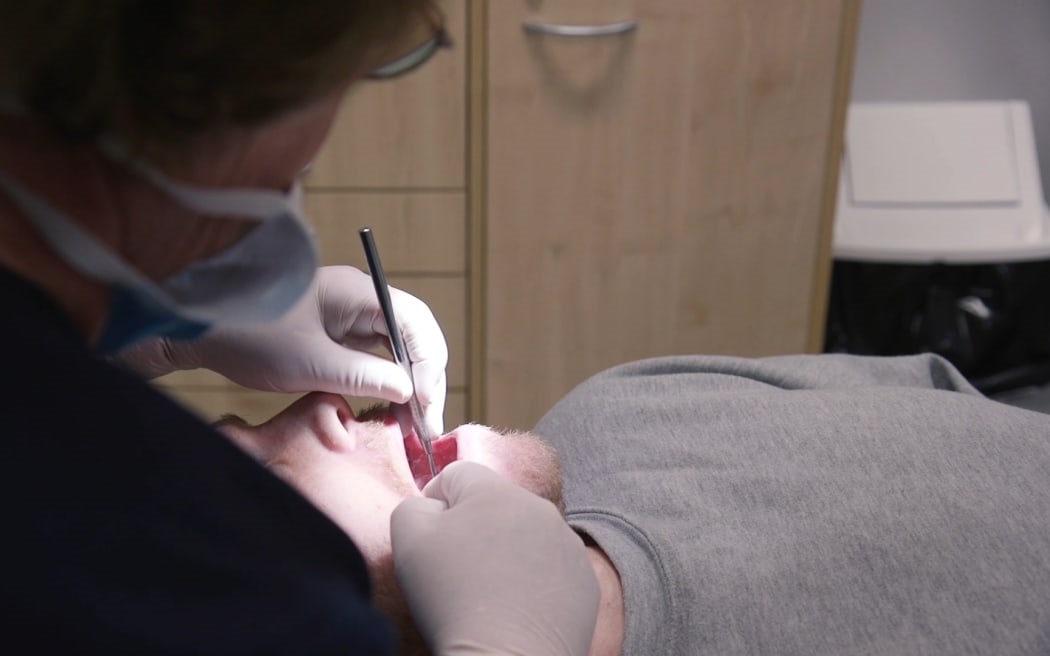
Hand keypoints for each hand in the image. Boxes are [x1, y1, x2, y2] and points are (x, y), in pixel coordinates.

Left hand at [122, 266, 447, 434]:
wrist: (197, 325)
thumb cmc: (246, 333)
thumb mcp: (306, 363)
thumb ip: (362, 376)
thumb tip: (407, 390)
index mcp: (357, 292)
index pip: (415, 323)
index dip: (428, 366)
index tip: (426, 405)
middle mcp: (360, 299)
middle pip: (413, 335)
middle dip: (425, 379)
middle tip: (427, 424)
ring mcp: (349, 315)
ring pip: (399, 348)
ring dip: (410, 383)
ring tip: (414, 423)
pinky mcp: (336, 333)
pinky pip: (377, 356)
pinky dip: (389, 382)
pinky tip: (391, 408)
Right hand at [391, 462, 599, 655]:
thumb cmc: (453, 600)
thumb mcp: (408, 541)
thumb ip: (413, 506)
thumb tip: (434, 506)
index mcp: (496, 492)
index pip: (457, 474)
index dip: (436, 502)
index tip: (431, 539)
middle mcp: (539, 508)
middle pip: (495, 503)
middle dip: (474, 526)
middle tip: (458, 569)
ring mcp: (568, 544)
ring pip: (526, 534)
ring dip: (507, 551)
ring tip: (489, 592)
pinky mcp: (585, 580)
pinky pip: (552, 567)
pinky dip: (534, 580)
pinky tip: (517, 607)